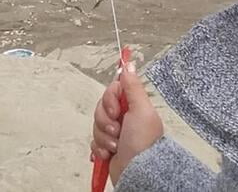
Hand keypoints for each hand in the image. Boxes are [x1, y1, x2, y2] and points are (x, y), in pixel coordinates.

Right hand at [90, 60, 163, 183]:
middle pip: (100, 108)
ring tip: (116, 146)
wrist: (138, 173)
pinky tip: (109, 154)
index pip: (112, 91)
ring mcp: (115, 133)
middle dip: (105, 121)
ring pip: (96, 126)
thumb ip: (133, 87)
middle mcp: (124, 118)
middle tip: (118, 130)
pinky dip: (100, 149)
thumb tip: (129, 64)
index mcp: (133, 106)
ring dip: (104, 137)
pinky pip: (93, 142)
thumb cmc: (143, 144)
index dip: (110, 100)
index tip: (117, 111)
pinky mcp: (107, 147)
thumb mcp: (141, 110)